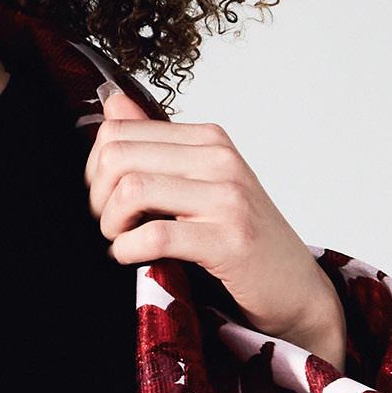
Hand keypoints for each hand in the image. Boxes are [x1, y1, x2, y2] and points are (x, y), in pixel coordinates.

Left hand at [86, 86, 346, 364]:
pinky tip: (130, 258)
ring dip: (110, 224)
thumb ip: (155, 146)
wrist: (296, 289)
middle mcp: (219, 159)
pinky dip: (127, 250)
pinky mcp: (229, 240)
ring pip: (132, 190)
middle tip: (108, 225)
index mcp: (209, 140)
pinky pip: (155, 236)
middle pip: (119, 157)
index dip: (95, 168)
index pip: (120, 129)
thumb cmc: (245, 240)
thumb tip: (112, 103)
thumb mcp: (200, 184)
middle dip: (97, 197)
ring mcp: (228, 198)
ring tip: (119, 241)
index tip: (103, 199)